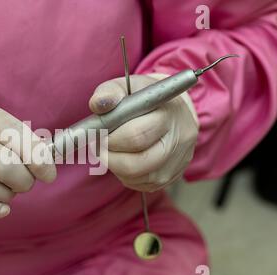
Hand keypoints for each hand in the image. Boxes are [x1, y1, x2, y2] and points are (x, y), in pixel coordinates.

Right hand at [0, 95, 55, 219]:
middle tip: (22, 184)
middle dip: (23, 181)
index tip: (48, 174)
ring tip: (5, 193)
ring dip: (6, 195)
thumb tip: (44, 161)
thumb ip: (10, 136)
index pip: (16, 135)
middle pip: (6, 164)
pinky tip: (0, 209)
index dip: (38, 158)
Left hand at [89, 74, 198, 191]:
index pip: (136, 136)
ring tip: (109, 152)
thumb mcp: (127, 87)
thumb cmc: (144, 97)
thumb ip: (109, 92)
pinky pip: (142, 184)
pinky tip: (123, 159)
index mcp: (168, 113)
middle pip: (137, 163)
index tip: (97, 135)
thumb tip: (97, 104)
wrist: (174, 110)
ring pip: (138, 177)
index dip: (111, 140)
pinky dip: (126, 176)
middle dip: (109, 157)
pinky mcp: (173, 175)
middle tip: (98, 147)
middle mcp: (179, 139)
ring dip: (116, 167)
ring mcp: (178, 160)